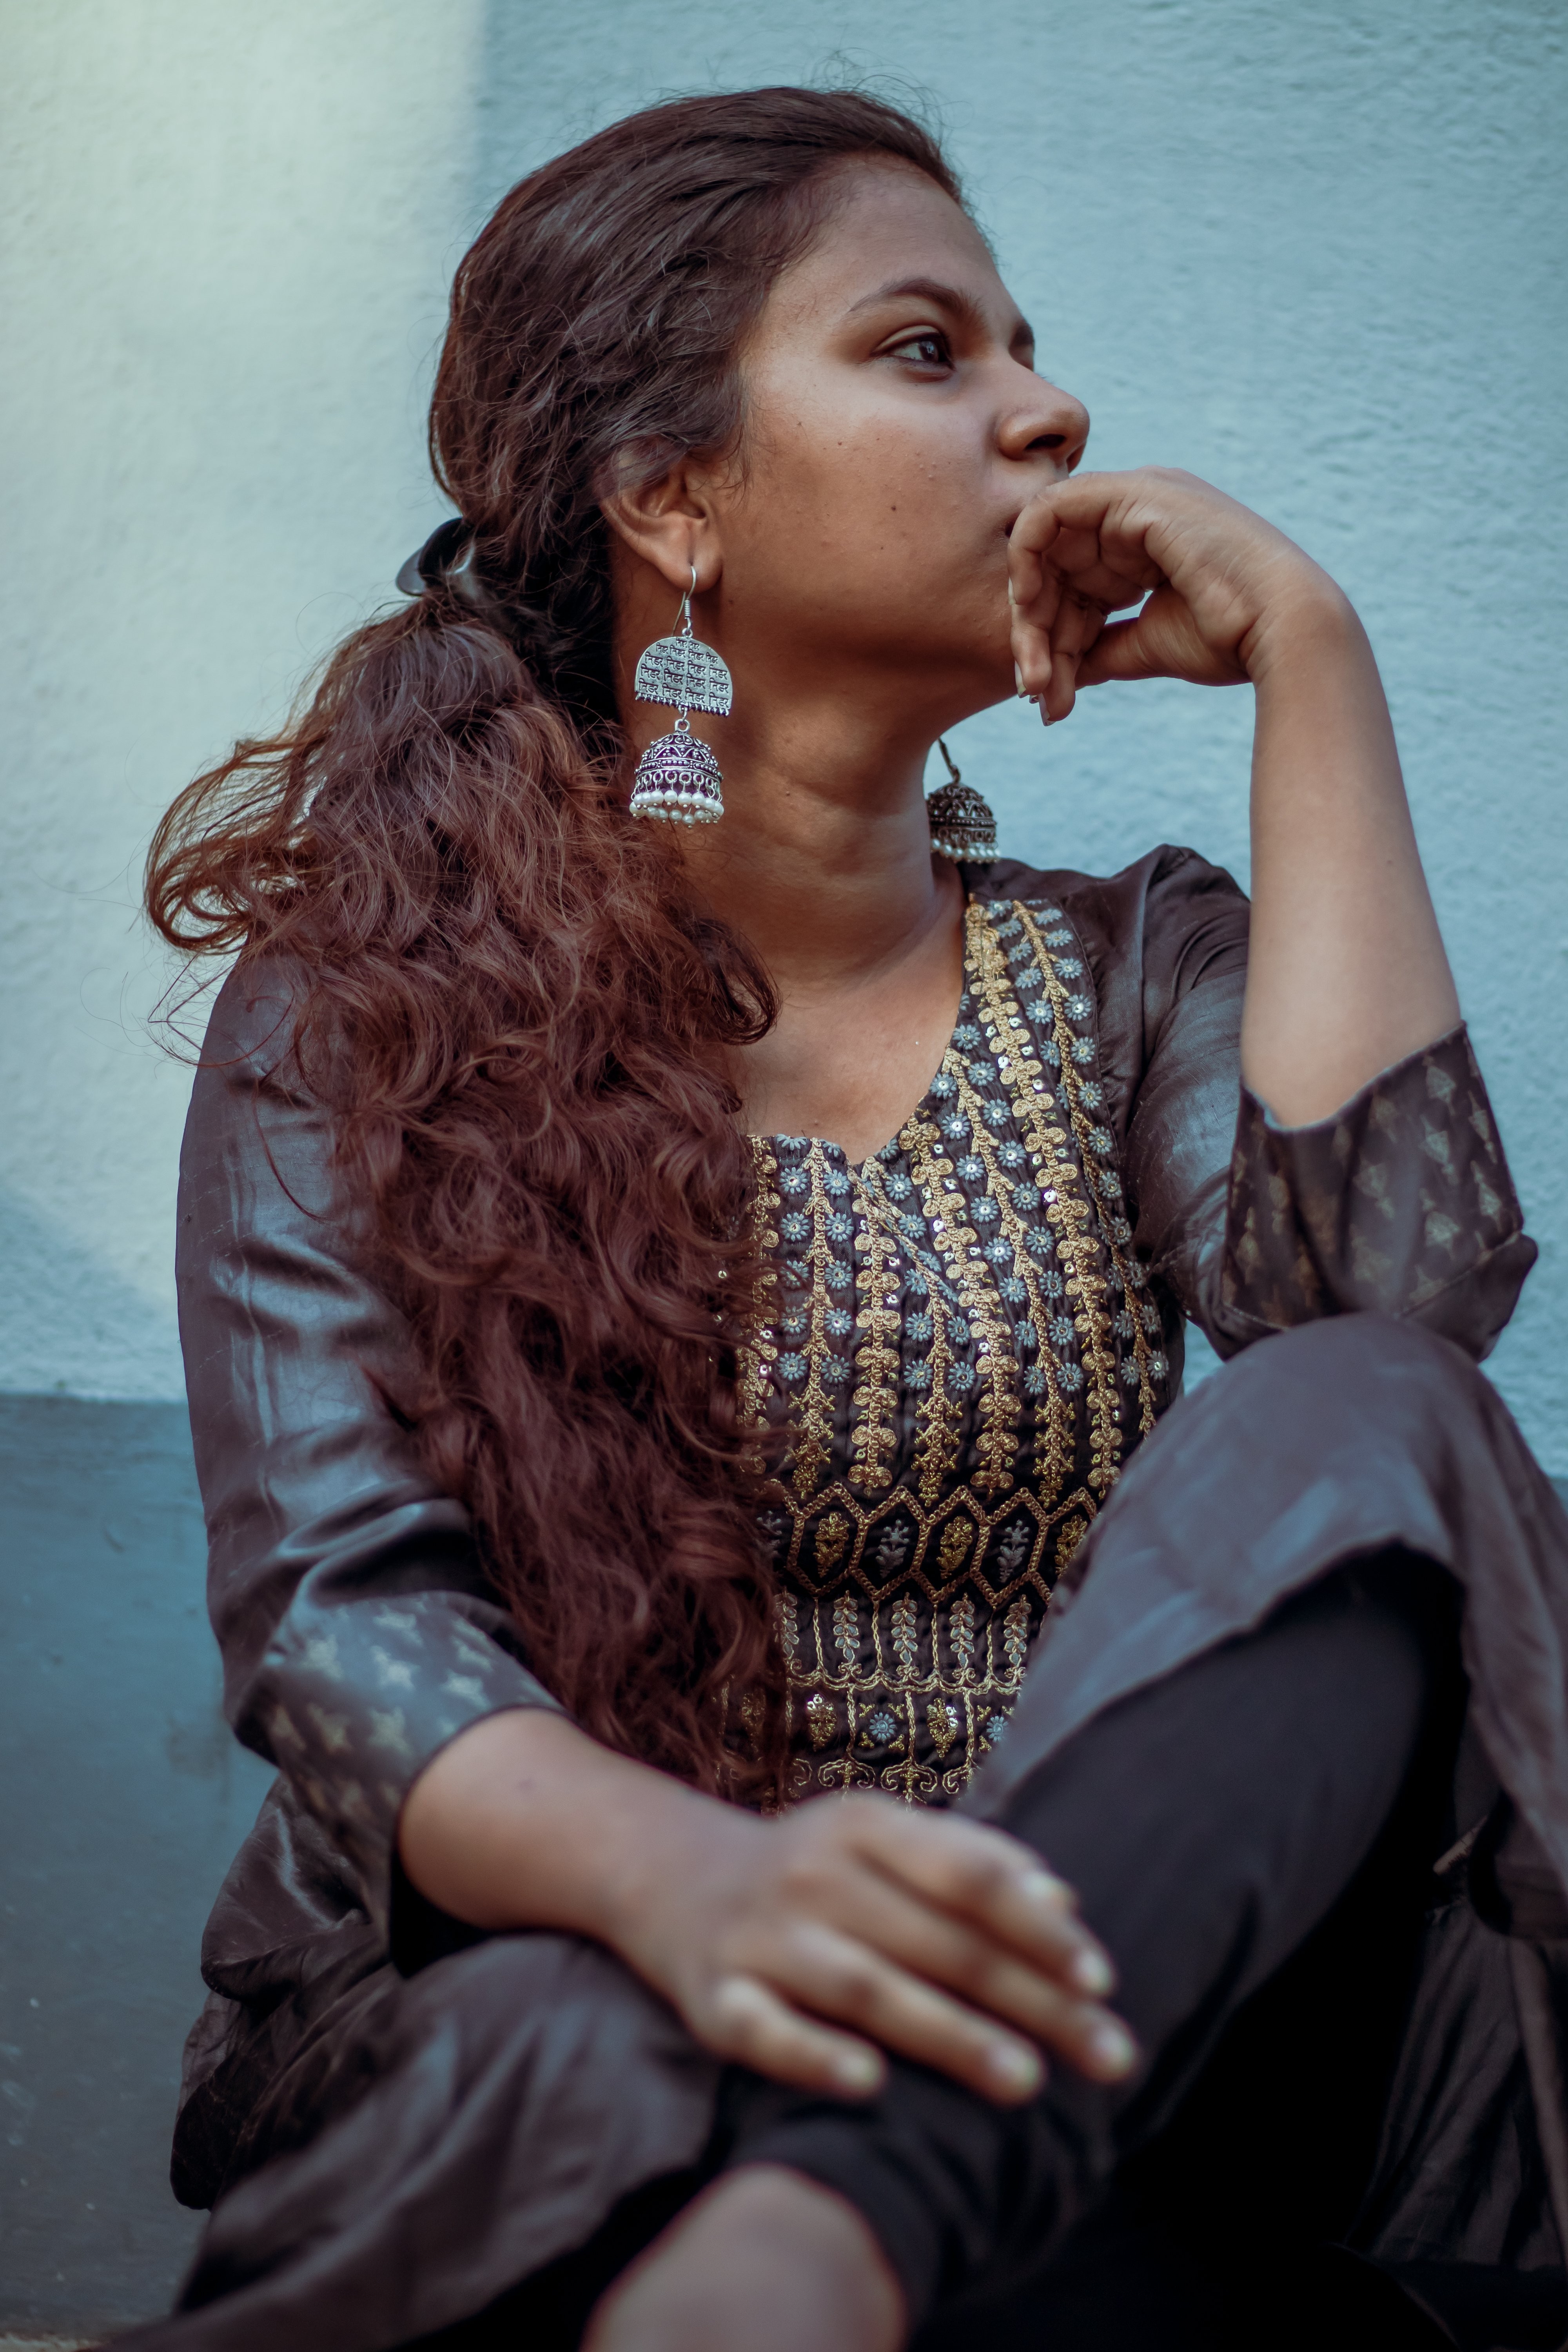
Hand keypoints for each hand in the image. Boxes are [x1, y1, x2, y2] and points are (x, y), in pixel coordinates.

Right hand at [605, 1788, 1135, 2104]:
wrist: (668, 1875)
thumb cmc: (814, 1870)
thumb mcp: (884, 1841)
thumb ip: (972, 1862)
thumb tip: (1064, 1904)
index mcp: (865, 1826)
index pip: (970, 1876)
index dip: (1039, 1928)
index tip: (1102, 1981)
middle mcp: (814, 1873)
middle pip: (937, 1942)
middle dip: (1030, 2002)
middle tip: (1106, 2057)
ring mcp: (761, 1935)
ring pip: (867, 1988)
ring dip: (949, 2035)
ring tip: (1024, 2082)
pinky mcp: (712, 1995)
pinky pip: (764, 2031)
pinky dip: (813, 2055)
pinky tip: (869, 2083)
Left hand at [1007, 466, 1343, 721]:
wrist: (1282, 632)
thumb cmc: (1229, 640)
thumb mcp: (1146, 644)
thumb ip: (1099, 648)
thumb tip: (1056, 674)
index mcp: (1147, 538)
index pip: (1072, 576)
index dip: (1049, 632)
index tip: (1044, 687)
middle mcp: (1138, 508)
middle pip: (1053, 562)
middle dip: (1035, 631)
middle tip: (1034, 690)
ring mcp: (1136, 495)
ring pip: (1044, 545)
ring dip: (1031, 616)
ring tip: (1039, 678)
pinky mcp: (1133, 495)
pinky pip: (1048, 511)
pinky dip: (1027, 558)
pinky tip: (1029, 609)